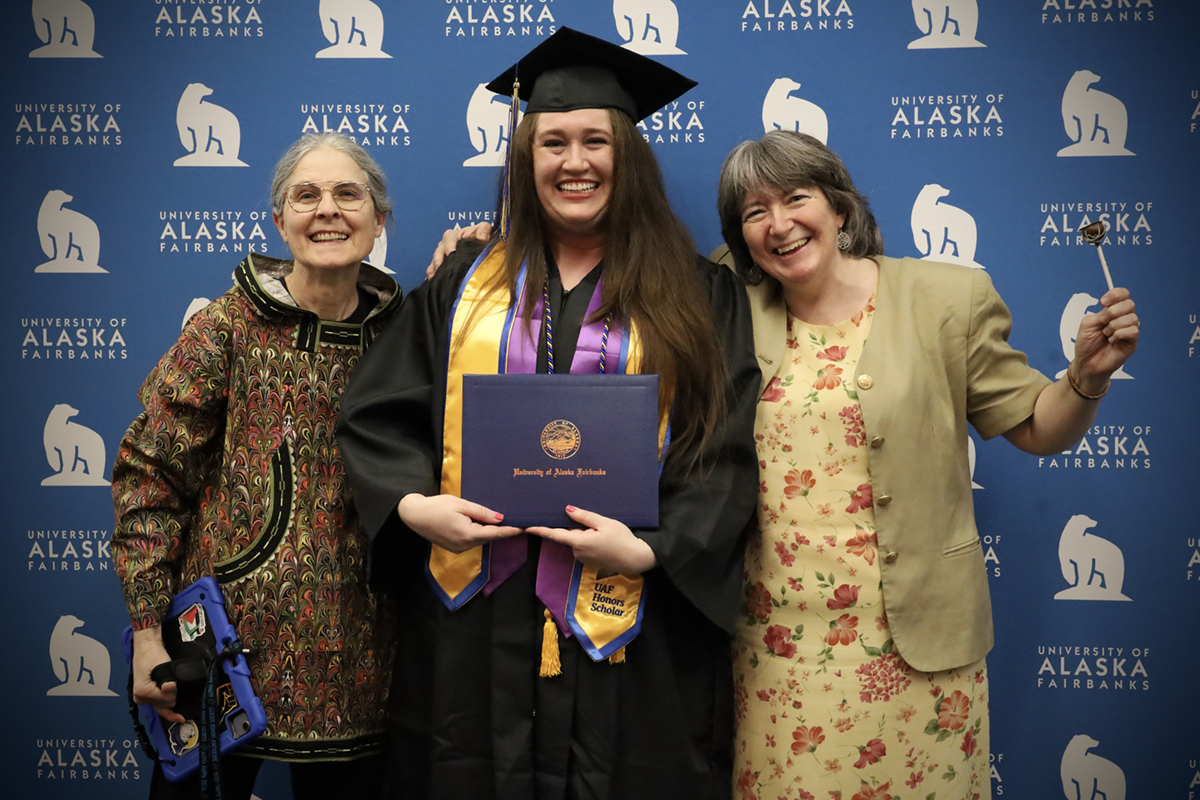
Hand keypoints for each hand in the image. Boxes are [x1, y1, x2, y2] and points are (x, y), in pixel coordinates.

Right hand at [131, 626, 185, 723]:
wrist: (147, 647)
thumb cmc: (153, 654)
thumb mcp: (162, 666)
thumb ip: (167, 679)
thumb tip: (171, 687)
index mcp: (142, 691)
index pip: (165, 700)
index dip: (173, 691)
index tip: (173, 682)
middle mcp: (140, 698)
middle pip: (165, 706)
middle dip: (172, 695)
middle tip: (171, 681)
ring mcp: (142, 699)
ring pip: (163, 707)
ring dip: (170, 698)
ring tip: (170, 685)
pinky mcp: (146, 697)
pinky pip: (159, 707)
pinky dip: (167, 709)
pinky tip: (177, 715)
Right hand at [398, 493, 521, 551]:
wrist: (414, 516)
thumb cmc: (437, 506)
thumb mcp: (461, 504)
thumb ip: (481, 512)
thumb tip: (500, 518)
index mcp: (468, 534)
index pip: (495, 533)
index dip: (510, 530)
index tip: (524, 528)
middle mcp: (465, 545)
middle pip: (489, 537)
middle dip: (501, 530)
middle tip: (516, 520)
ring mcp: (459, 549)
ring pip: (481, 539)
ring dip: (489, 531)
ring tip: (501, 521)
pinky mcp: (454, 548)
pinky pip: (472, 541)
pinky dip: (479, 533)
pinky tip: (482, 524)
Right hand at [425, 222, 493, 279]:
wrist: (478, 242)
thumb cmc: (478, 234)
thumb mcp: (483, 228)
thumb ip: (483, 230)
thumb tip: (481, 238)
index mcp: (454, 235)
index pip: (449, 238)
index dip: (449, 245)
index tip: (451, 253)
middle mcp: (445, 244)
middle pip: (439, 251)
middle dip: (438, 260)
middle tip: (440, 267)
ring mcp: (442, 254)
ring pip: (435, 260)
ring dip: (433, 268)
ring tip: (434, 276)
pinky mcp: (441, 263)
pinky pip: (433, 268)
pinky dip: (432, 274)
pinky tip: (432, 280)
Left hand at [527, 506, 657, 574]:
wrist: (635, 558)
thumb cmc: (622, 539)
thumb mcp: (605, 523)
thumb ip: (585, 517)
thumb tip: (567, 509)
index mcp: (580, 542)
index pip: (555, 535)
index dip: (540, 530)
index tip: (526, 526)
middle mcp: (578, 552)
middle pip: (567, 536)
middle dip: (570, 526)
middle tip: (578, 516)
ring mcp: (583, 558)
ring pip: (575, 540)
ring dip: (581, 533)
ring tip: (598, 527)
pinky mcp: (589, 561)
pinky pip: (582, 546)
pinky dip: (586, 539)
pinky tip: (599, 535)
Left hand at [1071, 287, 1138, 392]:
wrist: (1086, 363)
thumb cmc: (1086, 345)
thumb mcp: (1086, 325)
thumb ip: (1099, 314)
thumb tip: (1109, 309)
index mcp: (1111, 312)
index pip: (1122, 295)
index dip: (1115, 294)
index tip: (1103, 302)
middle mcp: (1122, 319)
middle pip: (1129, 304)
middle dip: (1113, 312)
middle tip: (1102, 322)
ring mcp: (1128, 330)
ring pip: (1132, 318)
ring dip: (1115, 325)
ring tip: (1106, 334)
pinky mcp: (1132, 342)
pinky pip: (1133, 331)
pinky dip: (1120, 334)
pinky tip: (1112, 340)